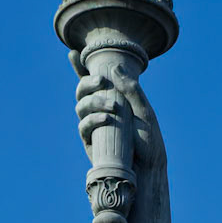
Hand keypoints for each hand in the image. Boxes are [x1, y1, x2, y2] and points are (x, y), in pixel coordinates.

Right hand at [72, 58, 165, 174]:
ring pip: (81, 106)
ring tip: (112, 108)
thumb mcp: (145, 112)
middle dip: (87, 83)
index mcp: (112, 99)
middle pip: (82, 91)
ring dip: (94, 101)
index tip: (72, 54)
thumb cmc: (149, 140)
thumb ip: (132, 90)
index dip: (80, 68)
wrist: (148, 168)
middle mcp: (99, 110)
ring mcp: (93, 126)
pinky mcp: (91, 142)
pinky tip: (105, 118)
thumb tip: (115, 68)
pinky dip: (92, 120)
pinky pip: (83, 126)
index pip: (93, 82)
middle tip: (102, 81)